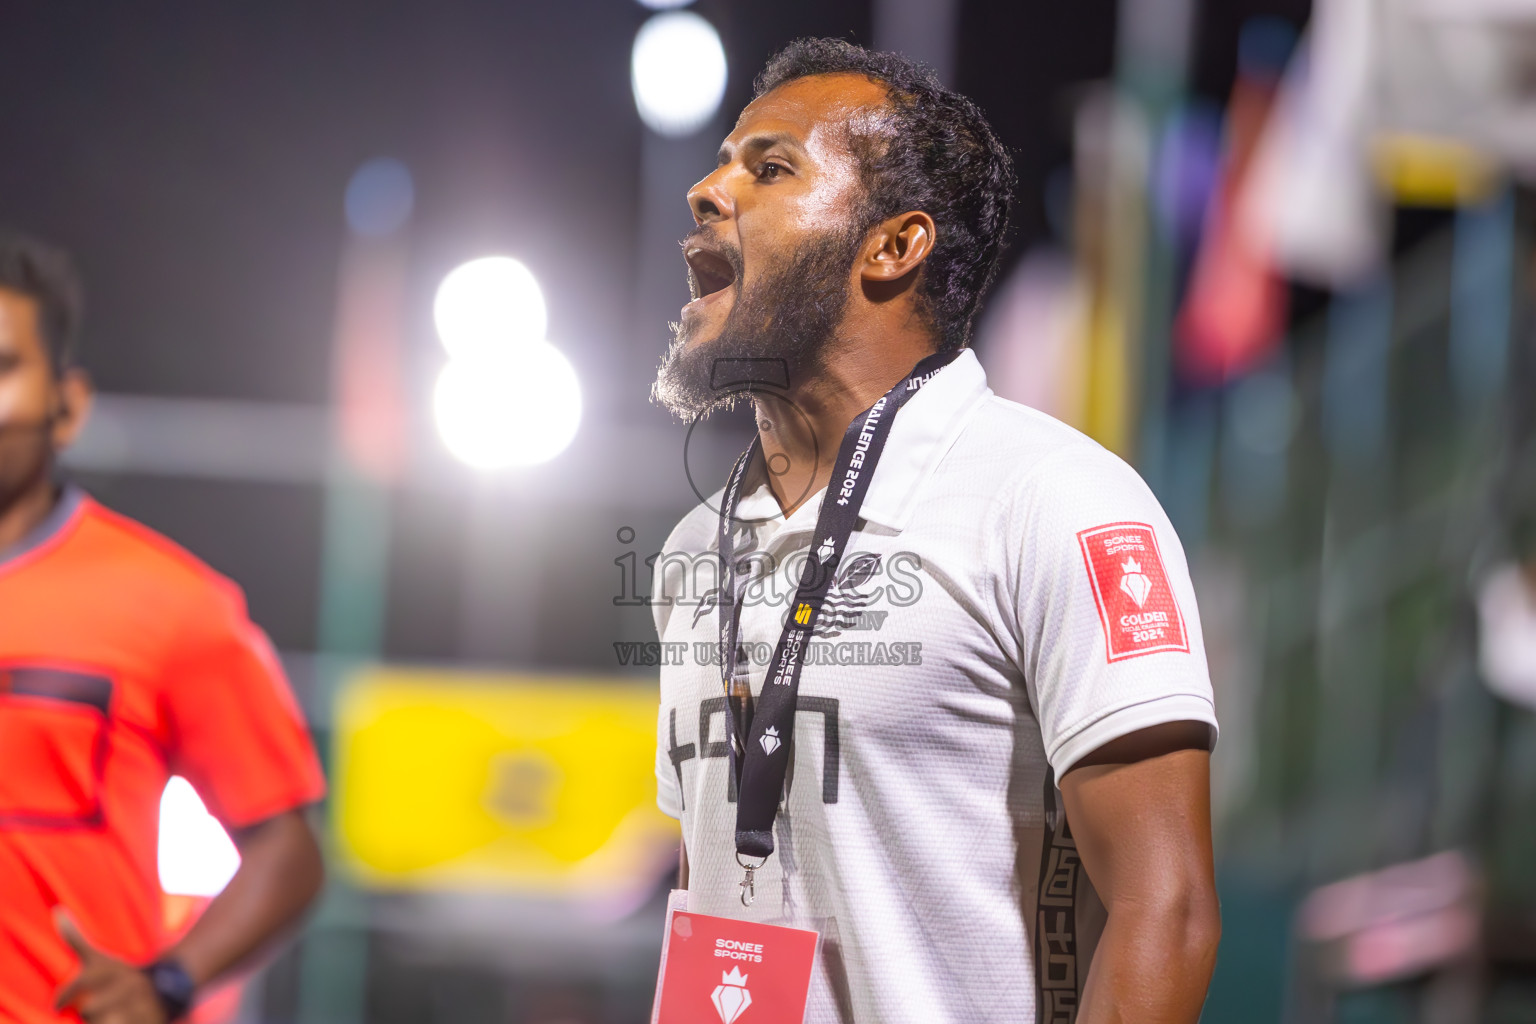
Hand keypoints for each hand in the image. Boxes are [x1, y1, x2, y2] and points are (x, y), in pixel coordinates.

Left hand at [53, 910, 167, 1023]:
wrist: (164, 988)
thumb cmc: (117, 976)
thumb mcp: (99, 958)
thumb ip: (75, 938)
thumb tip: (57, 910)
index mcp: (114, 970)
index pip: (81, 983)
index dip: (65, 996)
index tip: (57, 1006)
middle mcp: (129, 985)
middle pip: (89, 1009)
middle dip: (89, 1013)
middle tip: (98, 1007)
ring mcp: (141, 1004)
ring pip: (104, 1021)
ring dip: (104, 1020)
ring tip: (110, 1014)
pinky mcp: (149, 1021)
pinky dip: (121, 1023)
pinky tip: (120, 1019)